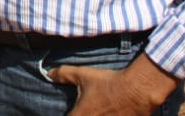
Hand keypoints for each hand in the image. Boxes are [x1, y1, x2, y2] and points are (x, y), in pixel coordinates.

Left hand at [45, 53, 178, 115]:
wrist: (136, 91)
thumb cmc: (108, 84)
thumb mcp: (83, 75)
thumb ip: (63, 75)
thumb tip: (48, 73)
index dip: (69, 114)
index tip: (72, 111)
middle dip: (81, 114)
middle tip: (87, 109)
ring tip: (98, 110)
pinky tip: (108, 113)